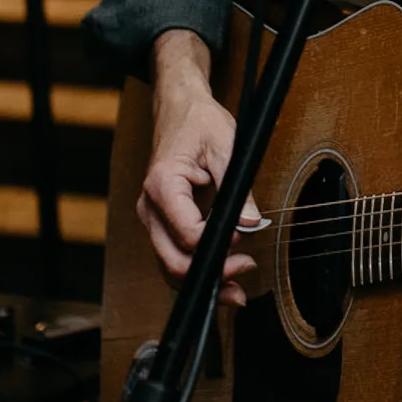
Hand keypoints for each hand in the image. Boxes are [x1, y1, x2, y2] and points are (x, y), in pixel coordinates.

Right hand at [137, 30, 263, 307]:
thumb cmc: (199, 122)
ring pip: (170, 267)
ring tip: (237, 291)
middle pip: (173, 260)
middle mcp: (150, 207)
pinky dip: (196, 272)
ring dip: (203, 282)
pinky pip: (174, 257)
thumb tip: (250, 223)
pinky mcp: (162, 224)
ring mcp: (153, 219)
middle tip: (246, 269)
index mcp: (163, 185)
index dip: (216, 244)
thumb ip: (238, 189)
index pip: (186, 233)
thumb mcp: (227, 147)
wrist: (180, 109)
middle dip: (210, 274)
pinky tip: (222, 279)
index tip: (243, 240)